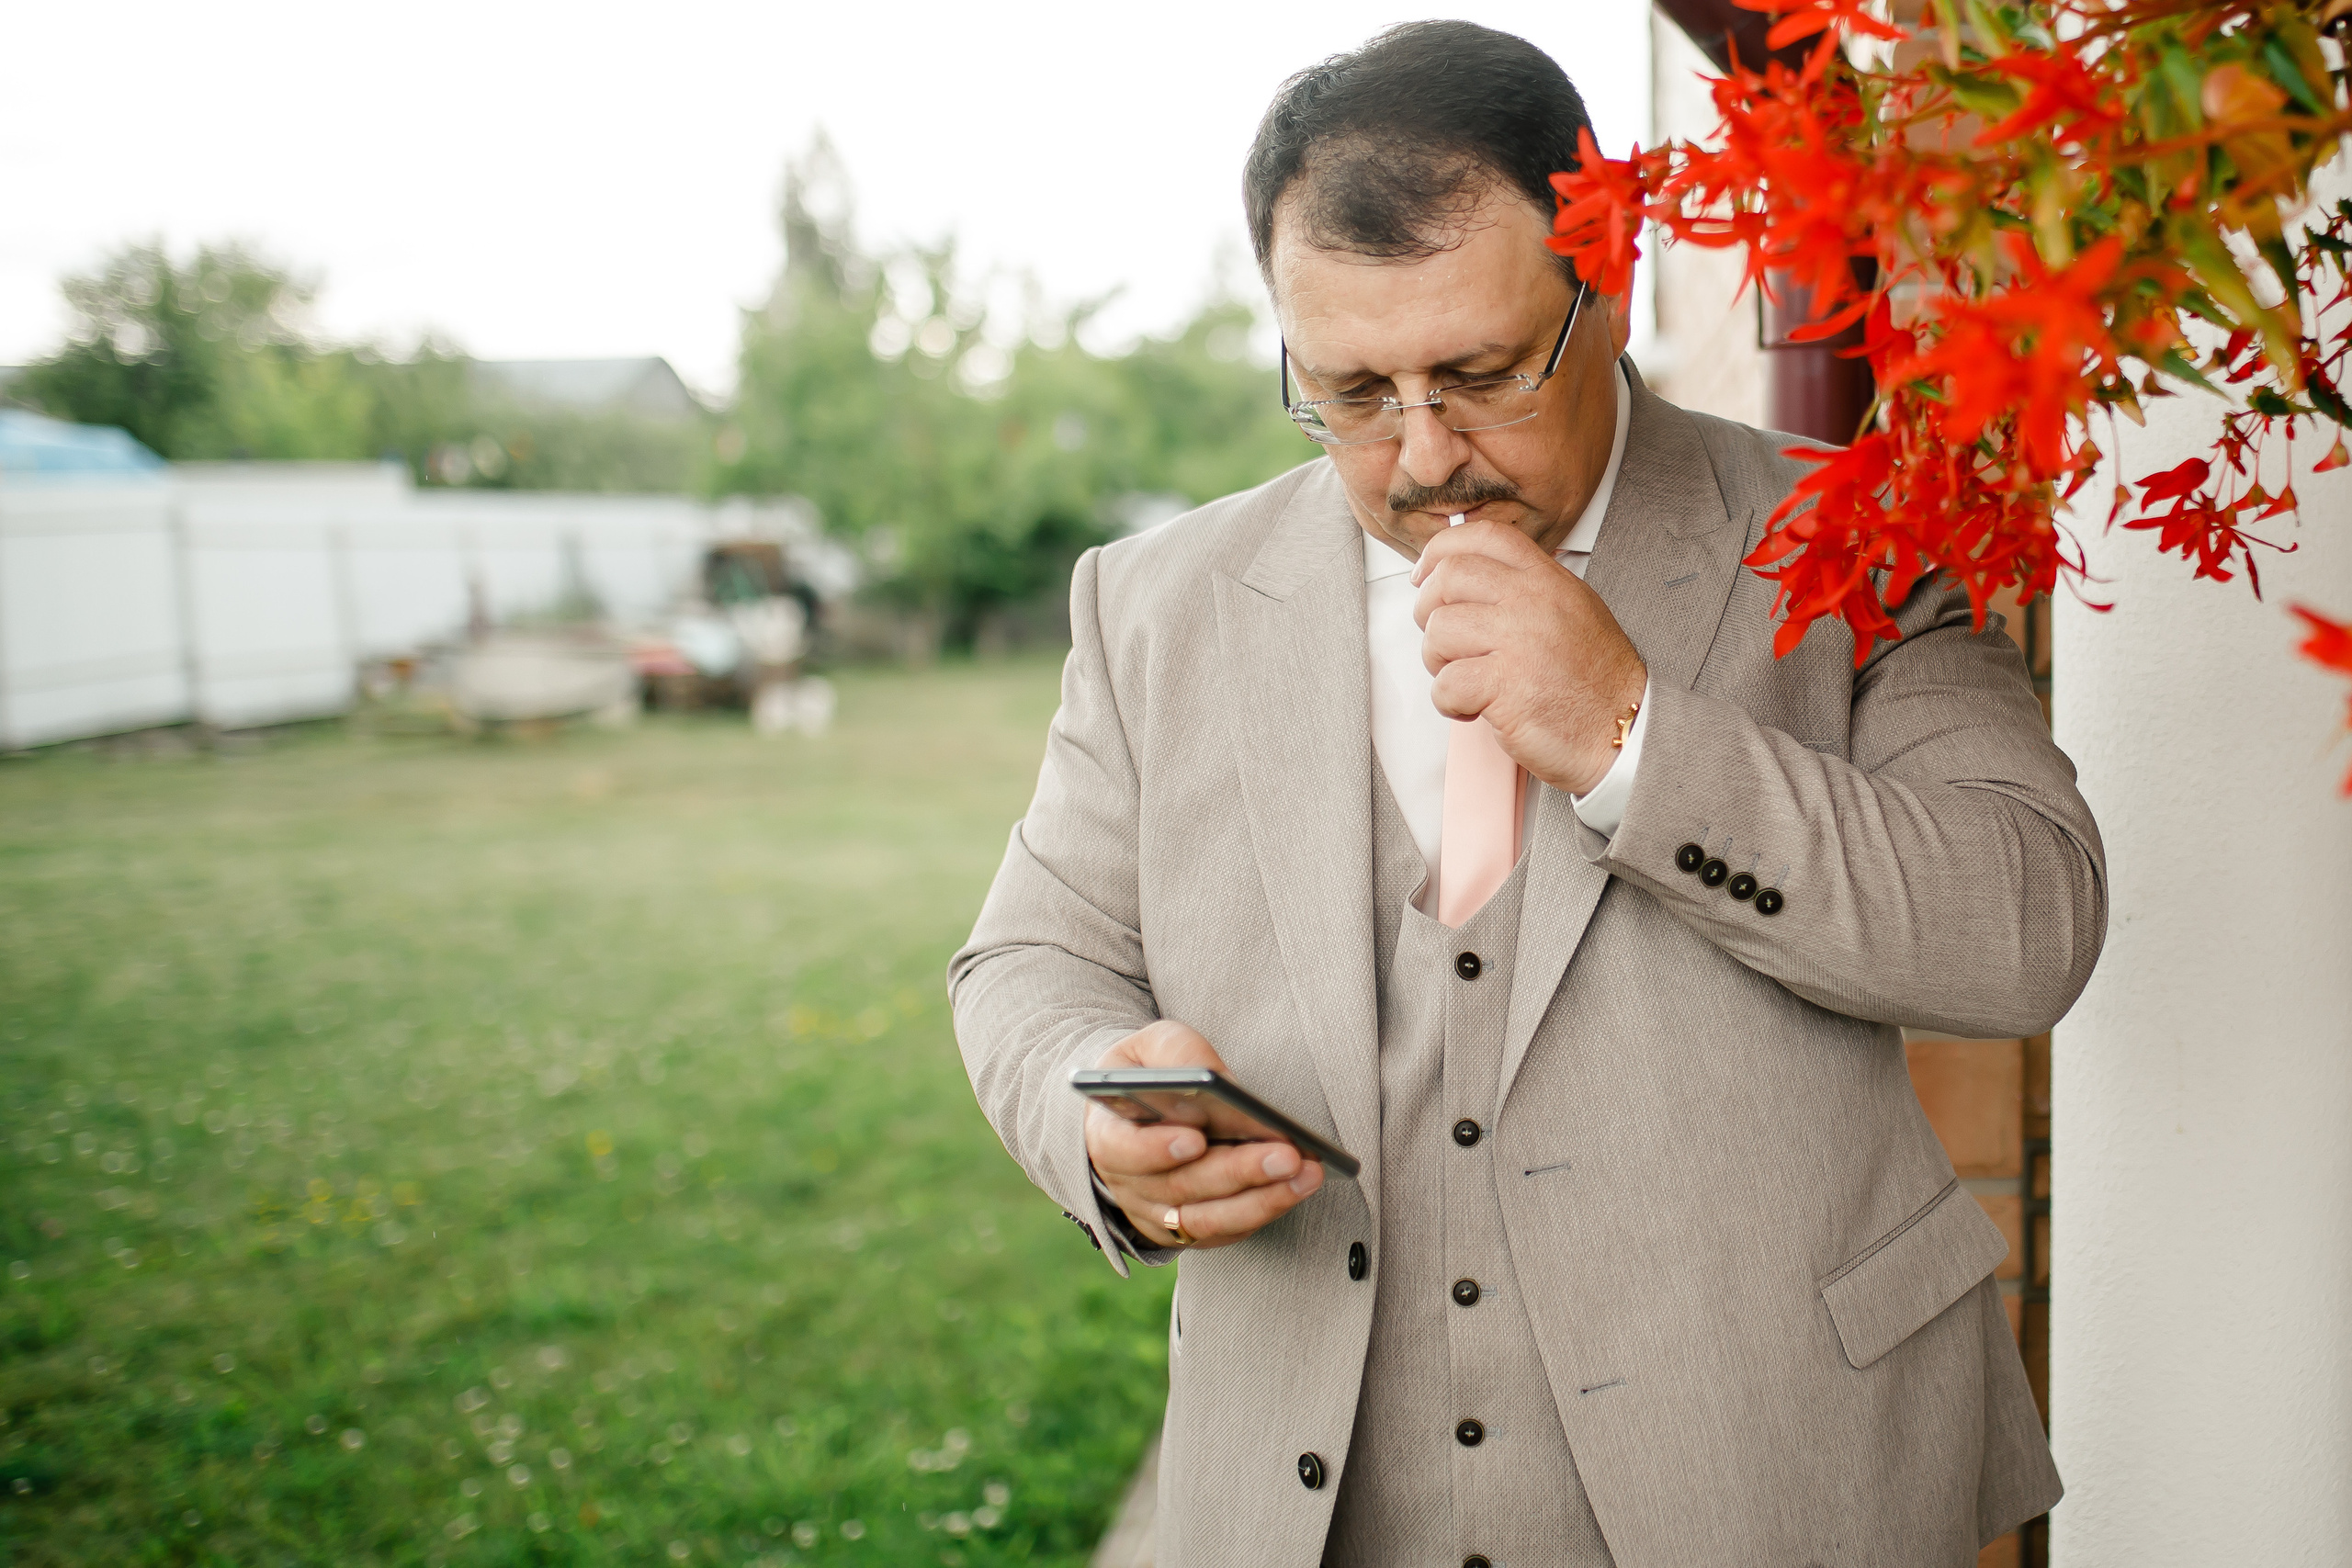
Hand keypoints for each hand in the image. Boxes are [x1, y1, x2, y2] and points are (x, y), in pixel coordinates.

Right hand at [1083, 1021, 1325, 1249]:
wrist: (1141, 1109)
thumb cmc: (1148, 1073)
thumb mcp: (1151, 1047)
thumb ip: (1179, 1054)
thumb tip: (1222, 1083)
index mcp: (1106, 1134)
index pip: (1122, 1150)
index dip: (1155, 1150)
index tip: (1194, 1139)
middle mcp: (1126, 1185)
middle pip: (1181, 1187)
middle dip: (1237, 1171)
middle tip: (1286, 1154)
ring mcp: (1156, 1215)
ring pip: (1208, 1220)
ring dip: (1262, 1199)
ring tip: (1307, 1172)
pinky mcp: (1187, 1232)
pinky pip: (1227, 1231)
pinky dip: (1264, 1210)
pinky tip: (1298, 1187)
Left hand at [1411, 520, 1647, 796]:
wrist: (1624, 732)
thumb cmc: (1596, 684)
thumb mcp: (1572, 612)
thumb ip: (1527, 589)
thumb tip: (1471, 575)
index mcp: (1548, 581)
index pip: (1485, 537)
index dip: (1441, 551)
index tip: (1424, 576)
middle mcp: (1533, 602)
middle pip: (1449, 577)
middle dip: (1429, 611)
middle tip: (1443, 641)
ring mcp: (1519, 641)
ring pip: (1439, 630)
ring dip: (1438, 661)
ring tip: (1464, 680)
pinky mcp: (1505, 685)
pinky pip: (1445, 682)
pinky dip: (1448, 702)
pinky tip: (1472, 709)